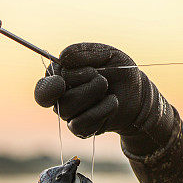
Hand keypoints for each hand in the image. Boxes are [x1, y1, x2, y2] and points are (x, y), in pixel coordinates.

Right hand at [35, 43, 174, 154]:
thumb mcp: (107, 54)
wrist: (137, 94)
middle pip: (57, 96)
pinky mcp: (80, 130)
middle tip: (101, 77)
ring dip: (92, 94)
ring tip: (107, 87)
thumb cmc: (119, 71)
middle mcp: (60, 98)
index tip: (61, 82)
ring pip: (66, 110)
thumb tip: (62, 57)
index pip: (44, 86)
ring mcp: (69, 115)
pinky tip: (112, 102)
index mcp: (60, 77)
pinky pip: (80, 124)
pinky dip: (100, 111)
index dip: (50, 86)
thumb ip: (84, 52)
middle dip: (82, 83)